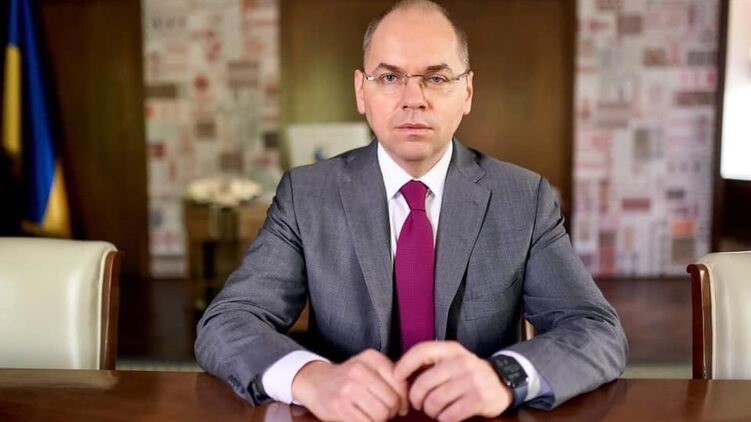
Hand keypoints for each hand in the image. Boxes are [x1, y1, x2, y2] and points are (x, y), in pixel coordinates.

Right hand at [291, 349, 407, 421]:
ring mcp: (348, 389)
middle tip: (382, 411)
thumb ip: (391, 379)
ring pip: (380, 415)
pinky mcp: (338, 407)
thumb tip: (405, 406)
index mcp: (371, 358)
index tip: (398, 404)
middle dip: (390, 412)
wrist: (315, 382)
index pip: (401, 383)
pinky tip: (360, 417)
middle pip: (392, 402)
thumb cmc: (348, 377)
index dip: (402, 399)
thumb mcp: (369, 368)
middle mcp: (359, 370)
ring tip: (370, 414)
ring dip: (379, 420)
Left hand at [394, 341, 512, 421]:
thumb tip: (398, 373)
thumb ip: (429, 363)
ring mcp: (472, 380)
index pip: (422, 351)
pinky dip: (444, 418)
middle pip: (425, 382)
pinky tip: (446, 416)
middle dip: (416, 398)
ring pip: (435, 401)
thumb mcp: (451, 359)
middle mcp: (462, 362)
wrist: (501, 381)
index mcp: (451, 349)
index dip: (405, 364)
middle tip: (418, 403)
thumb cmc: (466, 372)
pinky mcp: (480, 399)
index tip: (396, 377)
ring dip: (430, 410)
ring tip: (433, 410)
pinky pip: (450, 414)